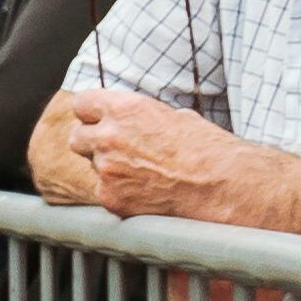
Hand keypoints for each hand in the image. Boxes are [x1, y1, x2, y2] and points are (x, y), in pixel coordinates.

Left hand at [58, 89, 243, 220]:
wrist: (223, 185)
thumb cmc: (208, 149)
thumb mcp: (175, 117)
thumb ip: (141, 117)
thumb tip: (131, 120)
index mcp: (124, 109)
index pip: (82, 104)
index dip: (91, 113)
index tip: (99, 120)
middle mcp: (108, 136)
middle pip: (77, 137)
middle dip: (92, 142)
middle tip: (116, 150)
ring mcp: (106, 169)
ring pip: (92, 166)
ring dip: (108, 168)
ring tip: (143, 172)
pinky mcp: (110, 196)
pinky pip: (104, 191)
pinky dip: (120, 192)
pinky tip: (147, 192)